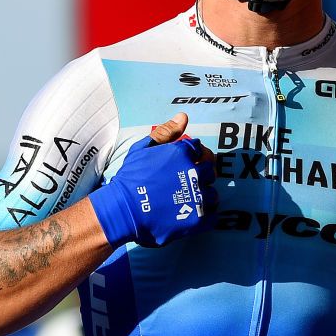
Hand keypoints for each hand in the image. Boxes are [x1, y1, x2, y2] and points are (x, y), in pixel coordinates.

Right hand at [89, 113, 217, 247]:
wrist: (122, 209)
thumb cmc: (131, 178)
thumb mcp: (143, 149)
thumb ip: (165, 132)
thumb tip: (184, 117)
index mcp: (183, 154)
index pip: (201, 151)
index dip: (195, 157)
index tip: (187, 165)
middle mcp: (194, 173)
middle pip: (210, 171)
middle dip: (200, 176)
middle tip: (187, 183)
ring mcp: (197, 197)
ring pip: (212, 195)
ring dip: (204, 197)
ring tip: (188, 201)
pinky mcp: (197, 218)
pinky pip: (212, 216)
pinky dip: (206, 217)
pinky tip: (191, 215)